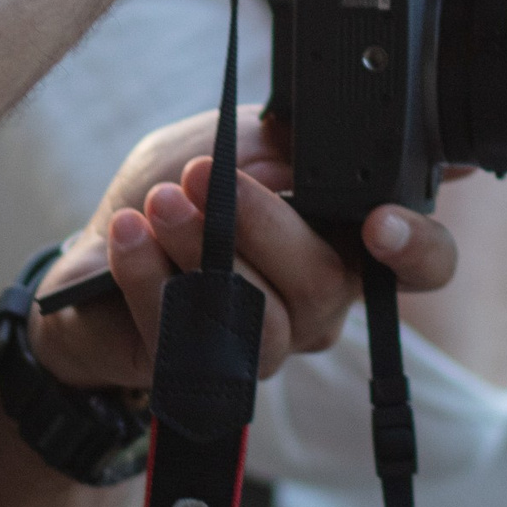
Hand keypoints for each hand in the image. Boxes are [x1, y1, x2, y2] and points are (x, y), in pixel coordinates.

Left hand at [27, 111, 455, 388]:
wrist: (86, 259)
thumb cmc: (170, 192)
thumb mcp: (224, 141)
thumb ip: (278, 141)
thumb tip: (329, 131)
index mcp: (339, 241)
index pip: (420, 263)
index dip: (417, 247)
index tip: (380, 222)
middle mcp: (316, 303)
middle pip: (327, 281)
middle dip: (264, 222)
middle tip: (205, 174)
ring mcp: (266, 346)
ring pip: (260, 314)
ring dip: (202, 244)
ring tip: (160, 201)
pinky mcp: (202, 374)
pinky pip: (189, 337)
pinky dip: (151, 274)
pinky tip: (131, 233)